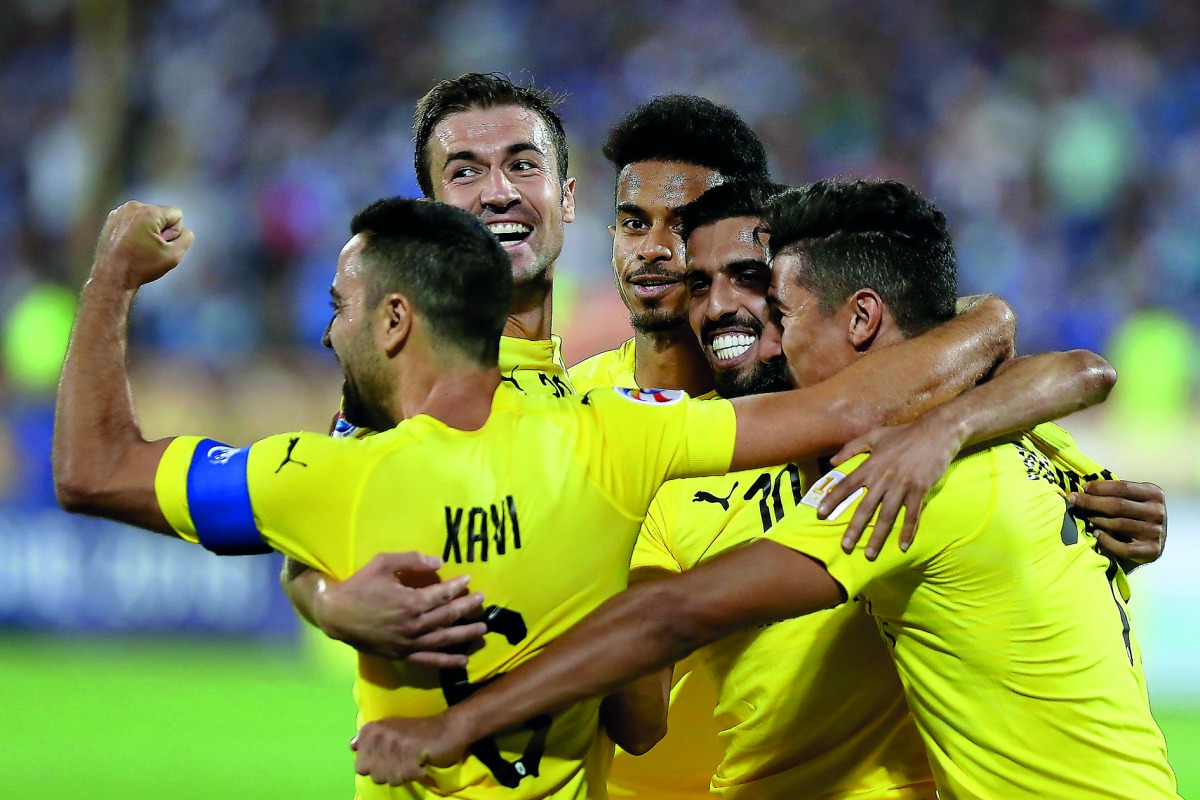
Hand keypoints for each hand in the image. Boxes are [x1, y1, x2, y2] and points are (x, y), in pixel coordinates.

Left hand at [92, 201, 194, 287]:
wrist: (111, 276)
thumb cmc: (141, 267)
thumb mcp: (174, 256)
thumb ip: (187, 238)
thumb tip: (184, 230)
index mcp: (148, 212)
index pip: (177, 215)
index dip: (174, 233)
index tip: (161, 246)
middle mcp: (133, 206)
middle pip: (161, 215)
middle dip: (160, 231)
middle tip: (149, 249)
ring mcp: (119, 211)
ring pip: (147, 218)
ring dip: (148, 232)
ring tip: (138, 248)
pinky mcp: (111, 219)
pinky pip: (134, 221)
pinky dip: (135, 232)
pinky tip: (130, 246)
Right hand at [313, 552, 486, 666]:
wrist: (336, 614)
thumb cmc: (360, 586)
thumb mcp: (383, 563)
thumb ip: (412, 560)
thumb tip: (439, 562)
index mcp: (410, 602)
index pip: (442, 595)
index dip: (457, 586)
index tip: (468, 579)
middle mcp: (413, 625)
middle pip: (448, 617)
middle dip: (467, 608)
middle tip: (482, 600)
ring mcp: (408, 643)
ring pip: (443, 640)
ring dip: (465, 634)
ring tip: (483, 629)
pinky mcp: (401, 655)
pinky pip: (428, 661)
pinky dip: (447, 661)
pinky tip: (463, 660)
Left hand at [351, 715, 466, 785]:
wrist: (448, 728)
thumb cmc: (418, 731)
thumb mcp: (390, 729)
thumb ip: (369, 740)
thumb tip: (352, 746)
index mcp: (370, 730)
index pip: (360, 767)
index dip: (377, 765)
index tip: (391, 754)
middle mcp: (378, 735)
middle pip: (374, 775)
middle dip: (389, 772)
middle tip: (404, 758)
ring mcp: (393, 744)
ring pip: (388, 779)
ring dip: (402, 773)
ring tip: (413, 759)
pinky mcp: (409, 754)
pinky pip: (405, 778)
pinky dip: (415, 773)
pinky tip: (421, 761)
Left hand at [817, 419, 964, 558]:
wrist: (936, 431)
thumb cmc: (903, 434)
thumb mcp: (874, 436)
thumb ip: (851, 448)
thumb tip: (832, 461)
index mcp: (870, 465)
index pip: (847, 485)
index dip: (833, 499)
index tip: (820, 514)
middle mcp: (883, 478)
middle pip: (865, 507)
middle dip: (854, 528)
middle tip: (844, 546)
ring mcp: (902, 485)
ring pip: (887, 516)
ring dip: (878, 536)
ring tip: (869, 553)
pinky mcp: (919, 489)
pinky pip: (912, 514)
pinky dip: (908, 531)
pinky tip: (903, 545)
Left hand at [1069, 481, 1166, 571]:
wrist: (1150, 545)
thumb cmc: (1134, 518)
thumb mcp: (1132, 500)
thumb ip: (1115, 493)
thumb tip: (1085, 488)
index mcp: (1154, 494)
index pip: (1122, 487)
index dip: (1100, 487)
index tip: (1083, 488)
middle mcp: (1157, 512)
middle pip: (1118, 505)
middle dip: (1092, 502)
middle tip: (1074, 500)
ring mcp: (1156, 532)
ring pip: (1118, 524)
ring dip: (1097, 520)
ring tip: (1085, 517)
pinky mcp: (1152, 551)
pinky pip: (1123, 547)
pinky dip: (1106, 541)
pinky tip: (1096, 534)